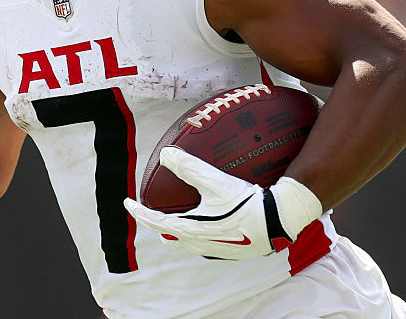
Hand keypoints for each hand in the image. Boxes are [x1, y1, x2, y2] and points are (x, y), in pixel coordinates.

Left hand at [123, 147, 320, 259]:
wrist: (278, 221)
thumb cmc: (246, 203)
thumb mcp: (215, 182)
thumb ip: (189, 167)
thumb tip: (166, 154)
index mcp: (191, 230)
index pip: (155, 222)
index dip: (138, 212)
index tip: (127, 202)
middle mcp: (200, 244)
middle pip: (170, 236)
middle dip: (158, 225)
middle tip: (151, 213)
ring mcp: (215, 249)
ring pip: (187, 243)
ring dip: (177, 232)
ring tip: (174, 222)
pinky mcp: (230, 250)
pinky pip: (205, 244)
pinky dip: (197, 234)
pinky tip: (206, 224)